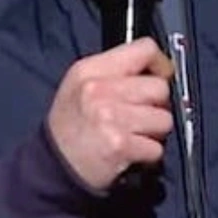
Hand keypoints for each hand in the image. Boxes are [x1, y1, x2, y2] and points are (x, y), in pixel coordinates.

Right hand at [45, 38, 174, 192]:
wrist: (54, 167)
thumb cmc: (70, 126)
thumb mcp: (80, 85)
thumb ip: (115, 72)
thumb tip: (158, 70)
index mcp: (90, 70)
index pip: (143, 49)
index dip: (159, 64)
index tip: (160, 76)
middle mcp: (99, 90)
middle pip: (160, 88)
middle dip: (156, 105)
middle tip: (138, 116)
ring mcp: (111, 118)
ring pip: (164, 119)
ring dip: (154, 132)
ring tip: (133, 136)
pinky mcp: (121, 145)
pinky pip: (157, 148)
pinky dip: (148, 155)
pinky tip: (130, 153)